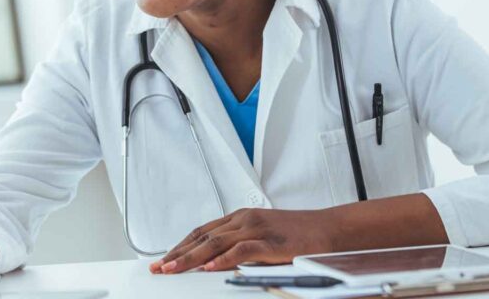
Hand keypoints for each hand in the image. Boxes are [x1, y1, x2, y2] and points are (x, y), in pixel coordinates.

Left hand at [149, 207, 334, 273]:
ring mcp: (257, 228)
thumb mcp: (263, 238)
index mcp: (241, 217)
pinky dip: (222, 259)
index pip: (202, 232)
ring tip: (173, 269)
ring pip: (215, 242)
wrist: (329, 229)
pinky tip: (209, 268)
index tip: (163, 260)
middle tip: (159, 268)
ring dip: (191, 257)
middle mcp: (245, 219)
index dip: (180, 246)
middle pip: (203, 236)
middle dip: (177, 253)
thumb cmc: (299, 235)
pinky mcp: (270, 241)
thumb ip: (241, 247)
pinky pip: (241, 250)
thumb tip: (216, 264)